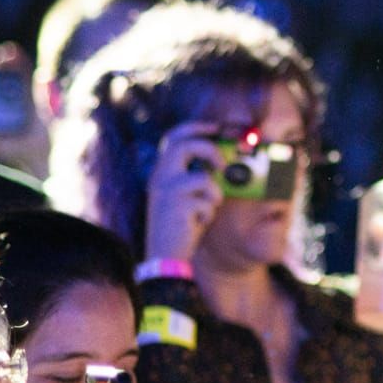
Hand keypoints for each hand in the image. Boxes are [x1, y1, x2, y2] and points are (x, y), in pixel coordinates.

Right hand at [146, 121, 227, 264]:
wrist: (164, 256)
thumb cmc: (179, 225)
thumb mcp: (185, 197)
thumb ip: (198, 178)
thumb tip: (223, 164)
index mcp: (161, 172)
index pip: (172, 138)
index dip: (194, 128)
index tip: (215, 127)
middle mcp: (160, 178)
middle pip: (184, 146)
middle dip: (209, 150)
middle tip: (222, 166)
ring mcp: (166, 192)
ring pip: (203, 178)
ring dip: (214, 194)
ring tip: (209, 207)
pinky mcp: (177, 207)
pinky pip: (207, 202)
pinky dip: (209, 213)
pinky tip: (198, 223)